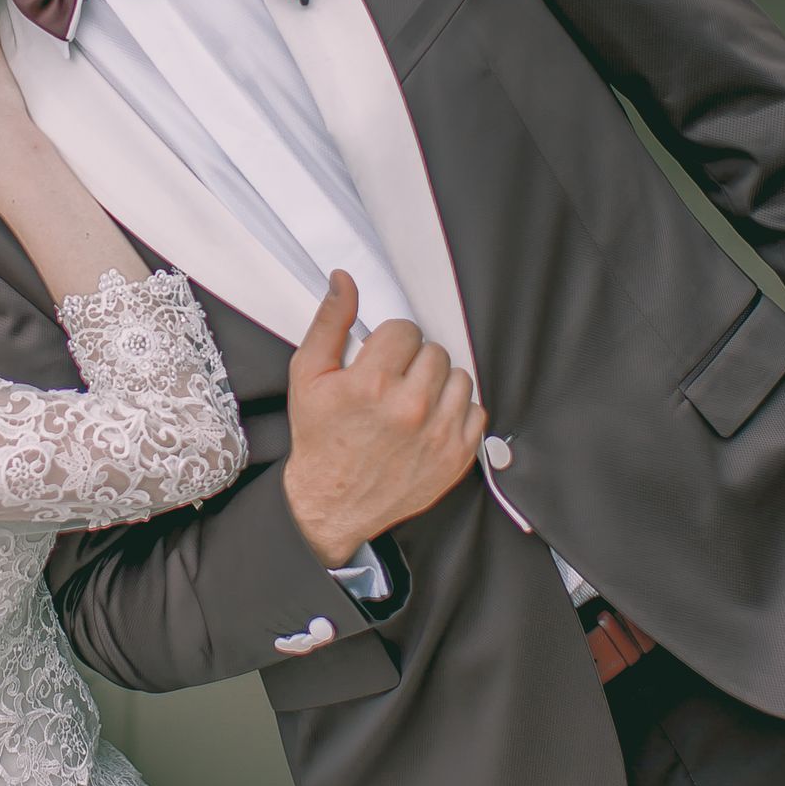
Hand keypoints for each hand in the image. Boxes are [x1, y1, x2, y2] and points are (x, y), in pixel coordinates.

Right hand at [281, 271, 485, 568]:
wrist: (332, 504)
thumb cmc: (321, 440)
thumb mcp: (309, 376)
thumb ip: (330, 322)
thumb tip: (344, 281)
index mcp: (372, 384)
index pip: (406, 330)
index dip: (390, 344)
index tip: (379, 362)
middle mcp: (410, 408)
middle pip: (434, 351)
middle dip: (413, 362)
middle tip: (392, 384)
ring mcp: (438, 434)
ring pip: (459, 376)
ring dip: (438, 384)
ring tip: (412, 401)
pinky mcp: (457, 456)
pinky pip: (475, 410)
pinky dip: (455, 411)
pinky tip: (429, 421)